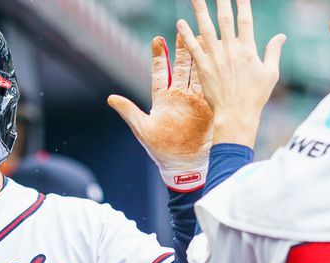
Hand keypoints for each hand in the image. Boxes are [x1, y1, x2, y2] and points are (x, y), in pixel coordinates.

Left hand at [108, 35, 212, 191]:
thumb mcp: (142, 130)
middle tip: (185, 29)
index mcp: (162, 99)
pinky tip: (219, 59)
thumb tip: (111, 98)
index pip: (161, 72)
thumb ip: (129, 112)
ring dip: (201, 56)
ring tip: (204, 37)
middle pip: (182, 67)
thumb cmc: (161, 150)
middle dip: (183, 49)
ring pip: (199, 73)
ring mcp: (196, 100)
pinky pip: (213, 87)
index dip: (160, 57)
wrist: (184, 165)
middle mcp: (180, 96)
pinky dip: (215, 73)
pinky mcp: (210, 107)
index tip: (158, 39)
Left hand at [177, 0, 285, 147]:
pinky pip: (193, 48)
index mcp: (248, 49)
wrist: (236, 115)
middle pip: (224, 19)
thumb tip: (281, 36)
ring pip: (206, 29)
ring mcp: (215, 58)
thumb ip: (273, 52)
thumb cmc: (255, 96)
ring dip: (200, 11)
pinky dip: (186, 35)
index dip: (242, 3)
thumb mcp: (270, 73)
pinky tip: (180, 22)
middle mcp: (230, 50)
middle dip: (221, 1)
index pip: (245, 19)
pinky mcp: (203, 68)